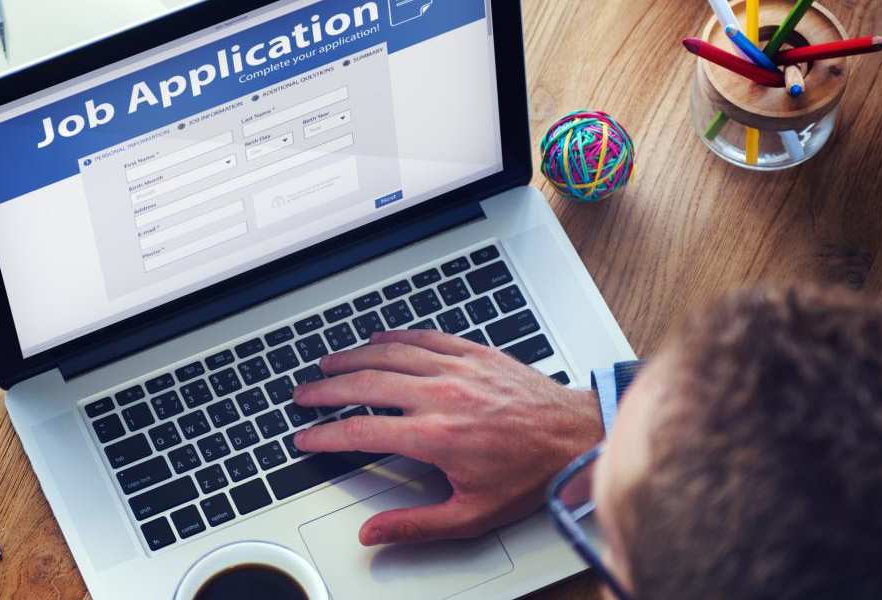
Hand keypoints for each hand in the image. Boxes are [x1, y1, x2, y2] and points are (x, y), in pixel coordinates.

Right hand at [292, 329, 602, 545]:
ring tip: (327, 365)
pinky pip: (422, 337)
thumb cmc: (531, 475)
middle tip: (303, 395)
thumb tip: (373, 533)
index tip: (306, 438)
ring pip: (388, 354)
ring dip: (351, 358)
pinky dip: (393, 337)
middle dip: (325, 390)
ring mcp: (457, 369)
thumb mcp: (473, 515)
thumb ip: (416, 525)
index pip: (360, 431)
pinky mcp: (474, 353)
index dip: (325, 435)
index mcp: (435, 436)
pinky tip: (376, 339)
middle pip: (364, 384)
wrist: (577, 438)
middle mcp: (441, 396)